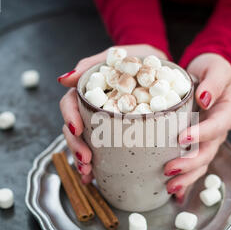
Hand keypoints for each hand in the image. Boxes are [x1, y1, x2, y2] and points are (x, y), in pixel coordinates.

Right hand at [58, 44, 166, 183]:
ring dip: (81, 159)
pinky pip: (102, 151)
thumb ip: (94, 63)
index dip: (69, 116)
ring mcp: (104, 121)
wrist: (166, 68)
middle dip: (76, 145)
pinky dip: (96, 165)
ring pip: (84, 142)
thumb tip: (64, 78)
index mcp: (91, 90)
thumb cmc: (142, 57)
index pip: (70, 103)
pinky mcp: (117, 133)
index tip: (76, 129)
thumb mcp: (121, 53)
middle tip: (86, 159)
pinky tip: (94, 176)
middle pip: (73, 127)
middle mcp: (93, 107)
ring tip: (88, 171)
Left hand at [164, 53, 230, 198]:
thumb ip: (213, 82)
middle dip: (190, 164)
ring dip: (187, 177)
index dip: (201, 134)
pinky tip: (174, 193)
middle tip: (169, 169)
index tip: (182, 138)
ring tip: (170, 186)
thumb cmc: (212, 69)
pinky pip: (193, 165)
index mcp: (227, 114)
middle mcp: (220, 132)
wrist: (206, 74)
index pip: (216, 127)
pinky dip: (185, 180)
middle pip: (208, 152)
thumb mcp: (216, 68)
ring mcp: (209, 141)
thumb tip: (204, 99)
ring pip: (201, 164)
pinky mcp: (197, 146)